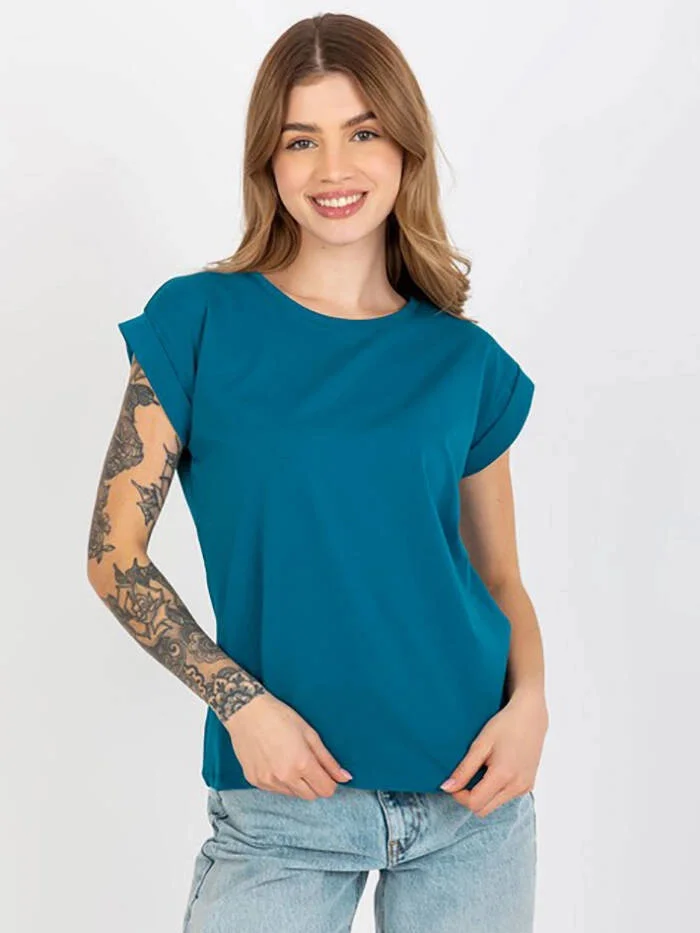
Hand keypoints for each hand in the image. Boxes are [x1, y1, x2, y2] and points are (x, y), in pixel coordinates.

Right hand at [223, 692, 352, 799]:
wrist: (246, 712)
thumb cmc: (280, 717)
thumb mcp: (310, 734)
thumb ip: (328, 760)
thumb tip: (346, 778)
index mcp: (302, 764)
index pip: (326, 790)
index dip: (330, 782)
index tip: (327, 772)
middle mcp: (285, 777)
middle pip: (311, 796)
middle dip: (315, 784)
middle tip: (310, 765)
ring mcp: (268, 782)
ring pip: (293, 794)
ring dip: (298, 784)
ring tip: (291, 760)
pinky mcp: (255, 781)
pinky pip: (276, 790)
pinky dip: (281, 782)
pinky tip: (277, 762)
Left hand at [440, 689, 547, 816]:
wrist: (531, 717)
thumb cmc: (504, 726)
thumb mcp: (480, 745)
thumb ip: (464, 770)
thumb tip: (446, 788)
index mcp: (503, 776)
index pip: (474, 803)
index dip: (459, 795)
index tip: (454, 781)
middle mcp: (517, 787)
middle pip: (484, 809)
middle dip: (470, 798)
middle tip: (466, 776)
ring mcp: (525, 788)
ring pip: (494, 805)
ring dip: (483, 795)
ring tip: (483, 770)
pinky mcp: (529, 786)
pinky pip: (506, 798)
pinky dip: (496, 791)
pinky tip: (495, 771)